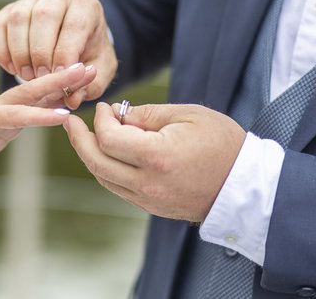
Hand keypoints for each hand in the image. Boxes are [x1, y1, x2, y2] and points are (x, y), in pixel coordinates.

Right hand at [0, 0, 116, 108]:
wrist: (72, 43)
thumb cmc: (88, 55)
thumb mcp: (99, 71)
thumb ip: (91, 85)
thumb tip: (73, 98)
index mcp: (86, 6)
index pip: (74, 24)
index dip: (65, 53)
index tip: (59, 78)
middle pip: (44, 15)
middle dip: (40, 52)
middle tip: (40, 78)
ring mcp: (30, 0)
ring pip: (18, 18)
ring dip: (19, 52)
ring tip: (26, 76)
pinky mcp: (7, 10)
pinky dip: (0, 50)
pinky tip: (12, 68)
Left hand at [0, 62, 96, 184]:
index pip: (11, 114)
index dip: (35, 115)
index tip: (63, 115)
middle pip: (28, 92)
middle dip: (56, 80)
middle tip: (85, 68)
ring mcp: (2, 113)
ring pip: (36, 95)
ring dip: (61, 83)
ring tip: (88, 72)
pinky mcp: (8, 122)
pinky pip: (36, 107)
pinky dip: (55, 99)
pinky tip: (73, 94)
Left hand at [64, 102, 245, 221]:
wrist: (245, 186)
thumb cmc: (222, 144)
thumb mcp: (187, 115)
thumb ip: (147, 114)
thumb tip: (117, 115)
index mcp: (157, 157)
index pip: (109, 138)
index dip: (101, 120)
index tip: (106, 108)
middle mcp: (147, 183)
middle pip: (97, 162)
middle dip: (79, 140)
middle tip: (70, 123)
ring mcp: (148, 200)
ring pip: (104, 177)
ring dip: (89, 155)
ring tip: (81, 136)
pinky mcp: (151, 207)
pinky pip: (117, 188)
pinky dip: (106, 169)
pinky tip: (104, 153)